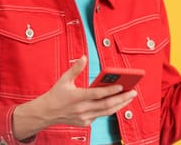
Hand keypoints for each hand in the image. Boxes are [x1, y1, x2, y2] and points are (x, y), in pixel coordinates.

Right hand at [13, 56, 136, 139]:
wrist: (46, 113)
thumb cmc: (56, 94)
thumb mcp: (64, 79)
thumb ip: (75, 68)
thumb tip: (84, 57)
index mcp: (77, 97)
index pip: (97, 94)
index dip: (111, 90)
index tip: (122, 85)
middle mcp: (82, 109)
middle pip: (106, 105)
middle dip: (122, 98)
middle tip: (133, 92)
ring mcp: (84, 117)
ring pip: (106, 112)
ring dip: (120, 105)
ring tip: (130, 97)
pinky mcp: (85, 122)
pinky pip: (101, 115)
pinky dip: (110, 109)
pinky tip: (118, 102)